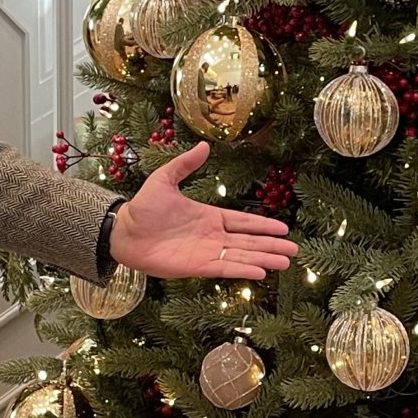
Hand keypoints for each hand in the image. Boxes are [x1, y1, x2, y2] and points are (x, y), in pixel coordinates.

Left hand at [110, 142, 297, 280]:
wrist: (123, 232)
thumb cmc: (142, 208)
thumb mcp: (164, 179)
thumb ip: (185, 164)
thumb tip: (203, 145)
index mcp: (208, 216)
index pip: (242, 221)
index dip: (263, 225)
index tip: (283, 228)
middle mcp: (211, 236)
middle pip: (248, 241)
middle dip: (271, 245)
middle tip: (294, 250)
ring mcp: (205, 252)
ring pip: (241, 256)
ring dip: (263, 259)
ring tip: (285, 262)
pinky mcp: (196, 267)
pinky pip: (224, 268)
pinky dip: (242, 270)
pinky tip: (261, 272)